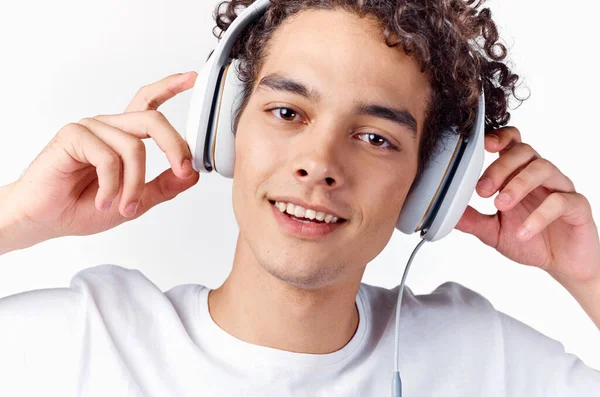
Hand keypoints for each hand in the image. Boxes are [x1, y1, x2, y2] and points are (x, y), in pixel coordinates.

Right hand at [9, 72, 199, 241]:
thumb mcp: (136, 201)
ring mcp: (91, 129)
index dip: (170, 87)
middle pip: (154, 121)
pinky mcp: (73, 136)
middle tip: (183, 171)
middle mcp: (109, 127)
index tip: (192, 78)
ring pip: (134, 147)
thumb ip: (164, 186)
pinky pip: (108, 158)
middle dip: (174, 147)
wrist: (47, 220)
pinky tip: (103, 201)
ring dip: (134, 185)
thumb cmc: (83, 207)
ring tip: (124, 207)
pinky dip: (112, 186)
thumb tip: (192, 174)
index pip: (149, 103)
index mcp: (123, 135)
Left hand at [455, 126, 599, 283]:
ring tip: (500, 205)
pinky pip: (560, 201)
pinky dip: (539, 215)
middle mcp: (540, 176)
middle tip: (482, 191)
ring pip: (543, 168)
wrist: (561, 263)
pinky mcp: (577, 207)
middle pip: (523, 152)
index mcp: (519, 174)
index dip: (499, 138)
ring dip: (518, 184)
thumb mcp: (493, 231)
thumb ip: (472, 220)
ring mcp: (560, 188)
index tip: (482, 146)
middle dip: (500, 167)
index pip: (512, 143)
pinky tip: (523, 232)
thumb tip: (444, 212)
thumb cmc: (529, 240)